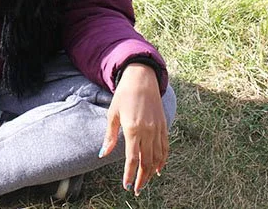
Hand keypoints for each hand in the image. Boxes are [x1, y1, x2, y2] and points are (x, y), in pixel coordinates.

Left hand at [98, 63, 167, 195]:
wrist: (142, 78)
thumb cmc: (124, 95)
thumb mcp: (113, 114)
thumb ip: (110, 136)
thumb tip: (102, 154)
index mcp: (133, 129)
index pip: (132, 159)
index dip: (130, 174)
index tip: (127, 185)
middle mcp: (148, 131)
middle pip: (147, 161)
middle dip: (142, 178)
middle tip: (136, 189)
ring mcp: (158, 128)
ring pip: (158, 157)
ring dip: (152, 172)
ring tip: (145, 182)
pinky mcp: (164, 125)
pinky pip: (165, 147)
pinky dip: (163, 160)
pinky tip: (159, 169)